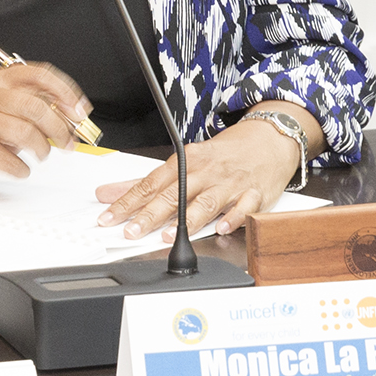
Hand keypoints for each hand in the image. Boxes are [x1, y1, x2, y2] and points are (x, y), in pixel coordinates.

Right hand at [0, 62, 89, 190]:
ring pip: (25, 132)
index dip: (65, 92)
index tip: (80, 110)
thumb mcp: (3, 111)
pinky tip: (19, 168)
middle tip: (67, 142)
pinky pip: (9, 159)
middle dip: (59, 128)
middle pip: (35, 106)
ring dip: (42, 150)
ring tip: (41, 155)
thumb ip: (33, 109)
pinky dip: (21, 168)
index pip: (39, 74)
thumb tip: (72, 116)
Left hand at [95, 116, 305, 238]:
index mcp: (184, 162)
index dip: (127, 201)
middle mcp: (204, 172)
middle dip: (149, 214)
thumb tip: (108, 193)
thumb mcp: (183, 162)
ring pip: (205, 201)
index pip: (149, 184)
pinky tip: (222, 228)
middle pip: (172, 194)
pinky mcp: (254, 194)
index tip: (108, 217)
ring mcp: (229, 183)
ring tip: (167, 234)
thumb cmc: (221, 155)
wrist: (268, 140)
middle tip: (129, 231)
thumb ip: (145, 182)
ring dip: (186, 219)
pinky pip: (244, 208)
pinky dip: (233, 218)